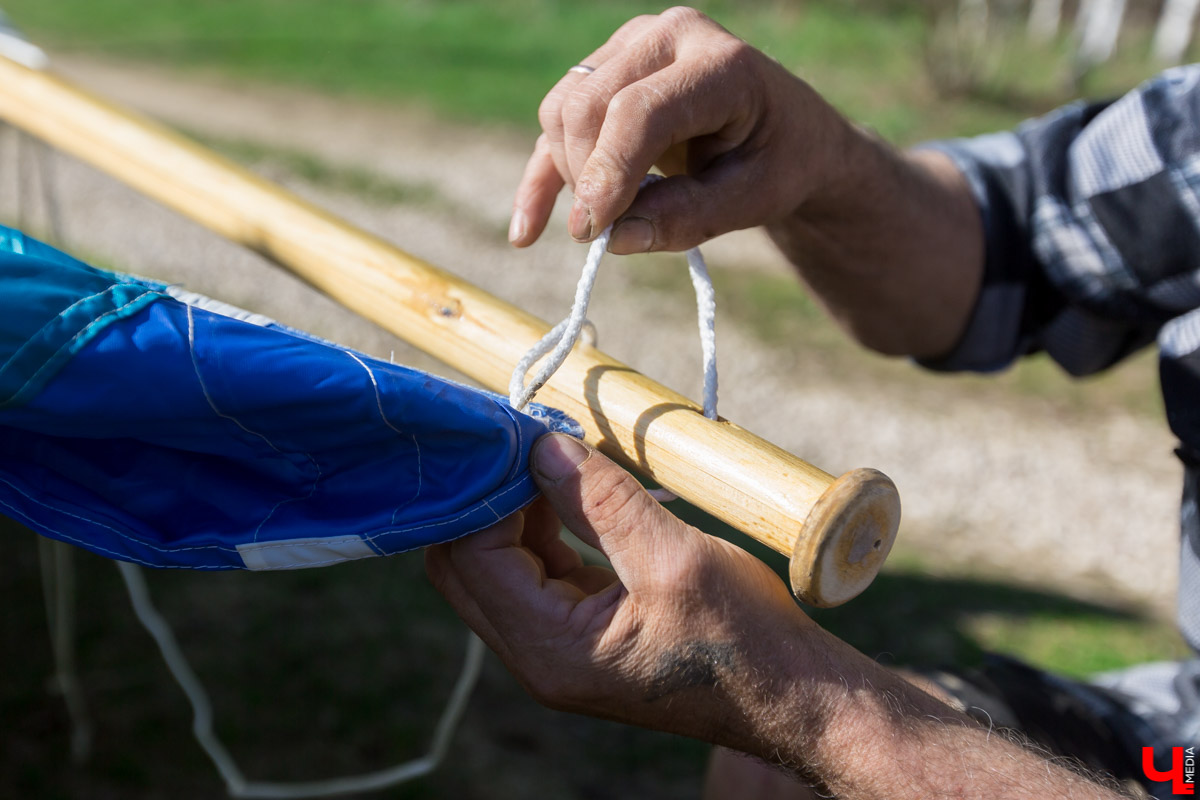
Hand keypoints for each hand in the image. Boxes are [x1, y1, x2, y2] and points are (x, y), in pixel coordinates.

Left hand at [424, 432, 811, 742]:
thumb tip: (543, 445)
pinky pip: (535, 572)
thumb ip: (602, 501)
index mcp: (550, 650)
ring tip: (556, 456)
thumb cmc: (744, 639)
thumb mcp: (674, 559)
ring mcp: (556, 647)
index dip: (487, 490)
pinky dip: (543, 526)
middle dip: (488, 499)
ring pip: (496, 566)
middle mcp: (538, 656)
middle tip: (530, 441)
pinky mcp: (580, 631)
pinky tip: (573, 489)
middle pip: (464, 566)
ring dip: (516, 509)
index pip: (472, 556)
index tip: (523, 435)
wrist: (792, 694)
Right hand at [508, 6, 854, 254]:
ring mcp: (629, 49)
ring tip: (609, 218)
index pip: (638, 110)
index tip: (598, 232)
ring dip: (571, 175)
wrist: (785, 136)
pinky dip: (540, 178)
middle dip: (586, 178)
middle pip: (589, 106)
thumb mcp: (753, 199)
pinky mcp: (604, 73)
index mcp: (718, 63)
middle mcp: (666, 38)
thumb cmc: (777, 163)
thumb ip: (689, 217)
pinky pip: (554, 124)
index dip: (609, 173)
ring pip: (562, 110)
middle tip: (608, 235)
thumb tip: (616, 237)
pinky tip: (526, 233)